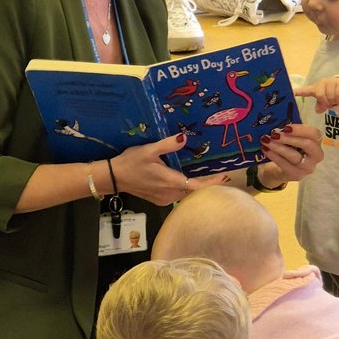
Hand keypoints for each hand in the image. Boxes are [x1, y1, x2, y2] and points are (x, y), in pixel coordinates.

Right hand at [112, 134, 226, 205]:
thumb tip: (183, 137)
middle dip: (206, 184)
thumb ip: (167, 145)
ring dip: (195, 187)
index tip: (224, 177)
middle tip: (219, 175)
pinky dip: (185, 189)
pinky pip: (177, 195)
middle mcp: (169, 194)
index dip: (212, 183)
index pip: (196, 186)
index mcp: (170, 182)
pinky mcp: (159, 200)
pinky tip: (186, 180)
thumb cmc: (131, 162)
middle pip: (194, 192)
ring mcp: (164, 199)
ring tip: (206, 176)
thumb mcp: (149, 150)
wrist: (114, 177)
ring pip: (186, 194)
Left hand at [259, 122, 323, 181]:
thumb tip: (279, 127)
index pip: (314, 134)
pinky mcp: (297, 175)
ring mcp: (308, 167)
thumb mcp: (291, 138)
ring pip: (294, 155)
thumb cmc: (289, 149)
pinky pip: (285, 164)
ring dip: (278, 147)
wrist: (282, 169)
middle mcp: (316, 155)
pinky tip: (266, 149)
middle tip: (274, 134)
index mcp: (317, 142)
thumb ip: (290, 132)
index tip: (286, 127)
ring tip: (266, 141)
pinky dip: (274, 156)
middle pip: (307, 145)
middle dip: (289, 138)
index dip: (300, 130)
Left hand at [296, 75, 338, 112]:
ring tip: (334, 101)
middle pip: (320, 95)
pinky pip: (338, 94)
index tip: (291, 93)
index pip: (304, 90)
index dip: (298, 92)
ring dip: (333, 102)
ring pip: (330, 95)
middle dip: (326, 102)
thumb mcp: (324, 101)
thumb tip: (317, 111)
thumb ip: (320, 106)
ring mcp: (330, 82)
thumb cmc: (330, 94)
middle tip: (329, 104)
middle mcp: (321, 84)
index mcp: (314, 89)